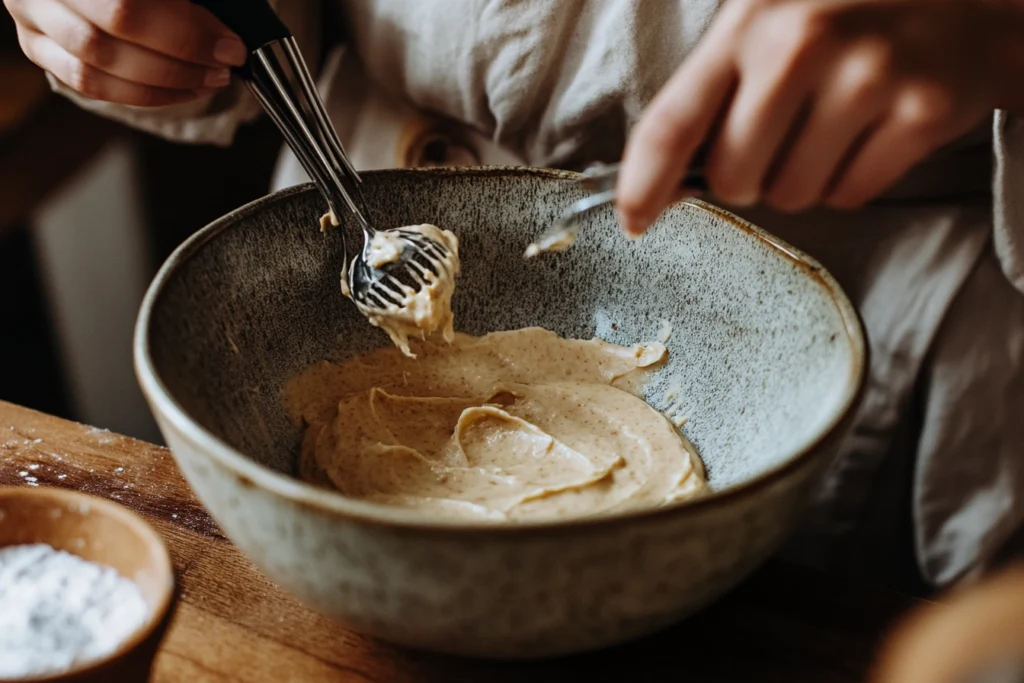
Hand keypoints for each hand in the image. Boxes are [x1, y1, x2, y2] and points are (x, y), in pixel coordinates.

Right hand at [4, 0, 246, 106]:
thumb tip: (226, 27)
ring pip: (97, 65)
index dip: (186, 31)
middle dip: (182, 57)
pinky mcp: (35, 45)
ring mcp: (32, 13)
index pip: (130, 5)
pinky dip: (142, 94)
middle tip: (223, 64)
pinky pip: (89, 85)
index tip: (230, 44)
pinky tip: (182, 90)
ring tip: (209, 80)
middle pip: (114, 30)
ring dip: (165, 83)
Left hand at [618, 0, 1023, 233]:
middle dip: (746, 178)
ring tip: (832, 124)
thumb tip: (660, 187)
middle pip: (734, 178)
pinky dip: (851, 180)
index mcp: (748, 22)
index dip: (642, 185)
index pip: (672, 122)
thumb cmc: (843, 20)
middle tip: (779, 139)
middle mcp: (803, 44)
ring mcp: (868, 76)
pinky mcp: (922, 111)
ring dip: (802, 179)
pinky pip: (851, 196)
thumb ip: (713, 96)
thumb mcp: (766, 28)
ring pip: (793, 196)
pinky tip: (869, 131)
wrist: (963, 0)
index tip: (633, 221)